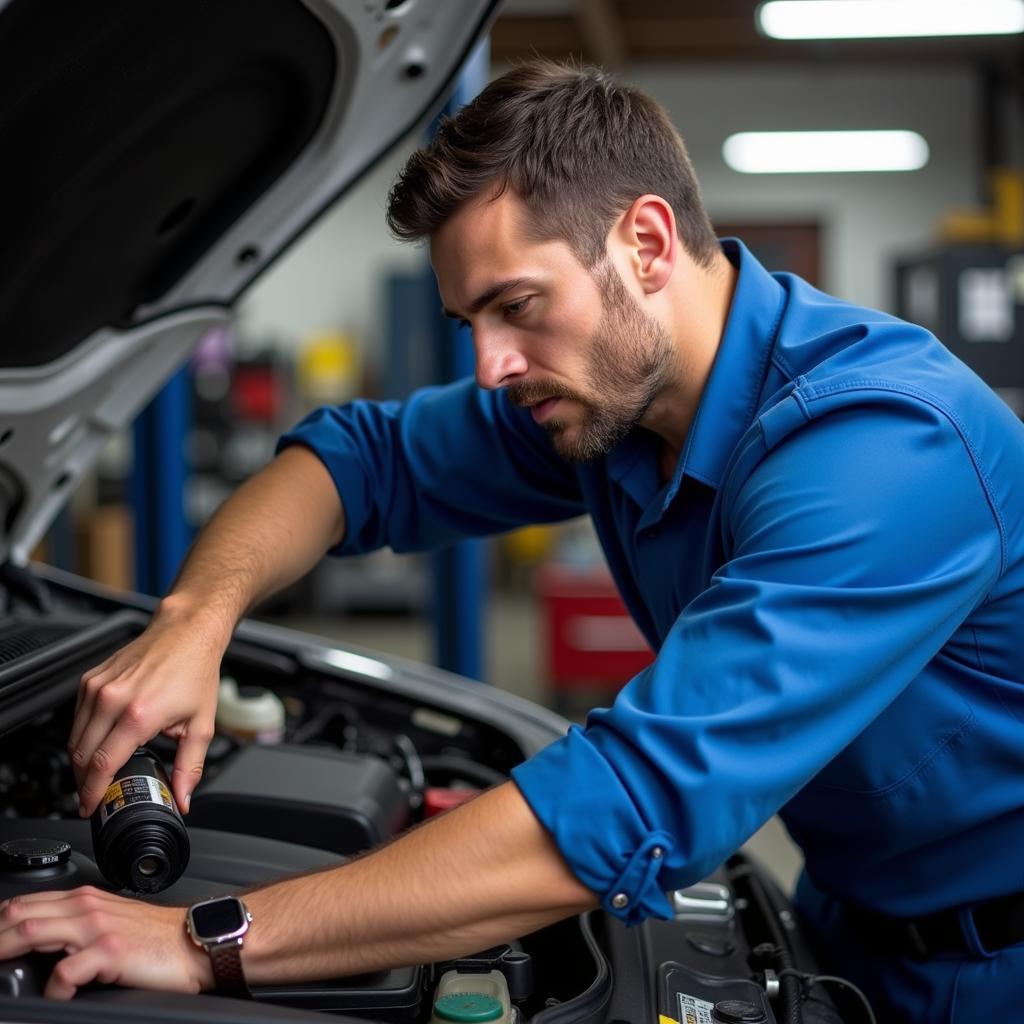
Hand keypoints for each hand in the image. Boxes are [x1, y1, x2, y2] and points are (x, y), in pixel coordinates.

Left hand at [0, 886, 211, 998]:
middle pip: (19, 915)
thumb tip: (42, 943)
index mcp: (84, 899)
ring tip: (2, 977)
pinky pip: (64, 973)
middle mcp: (86, 907)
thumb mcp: (112, 921)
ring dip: (6, 953)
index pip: (25, 903)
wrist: (196, 940)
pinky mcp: (110, 951)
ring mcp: (97, 928)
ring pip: (32, 932)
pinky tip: (57, 996)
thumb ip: (79, 924)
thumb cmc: (158, 937)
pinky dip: (52, 990)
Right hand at [68, 599, 228, 815]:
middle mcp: (113, 699)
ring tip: (95, 774)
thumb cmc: (195, 671)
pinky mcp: (91, 679)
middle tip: (93, 795)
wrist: (187, 633)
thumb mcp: (201, 725)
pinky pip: (77, 717)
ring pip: (74, 737)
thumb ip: (190, 767)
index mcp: (138, 715)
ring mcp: (98, 687)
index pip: (101, 765)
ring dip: (80, 760)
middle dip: (83, 781)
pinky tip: (98, 743)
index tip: (91, 807)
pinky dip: (82, 735)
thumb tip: (182, 796)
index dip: (92, 792)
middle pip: (81, 755)